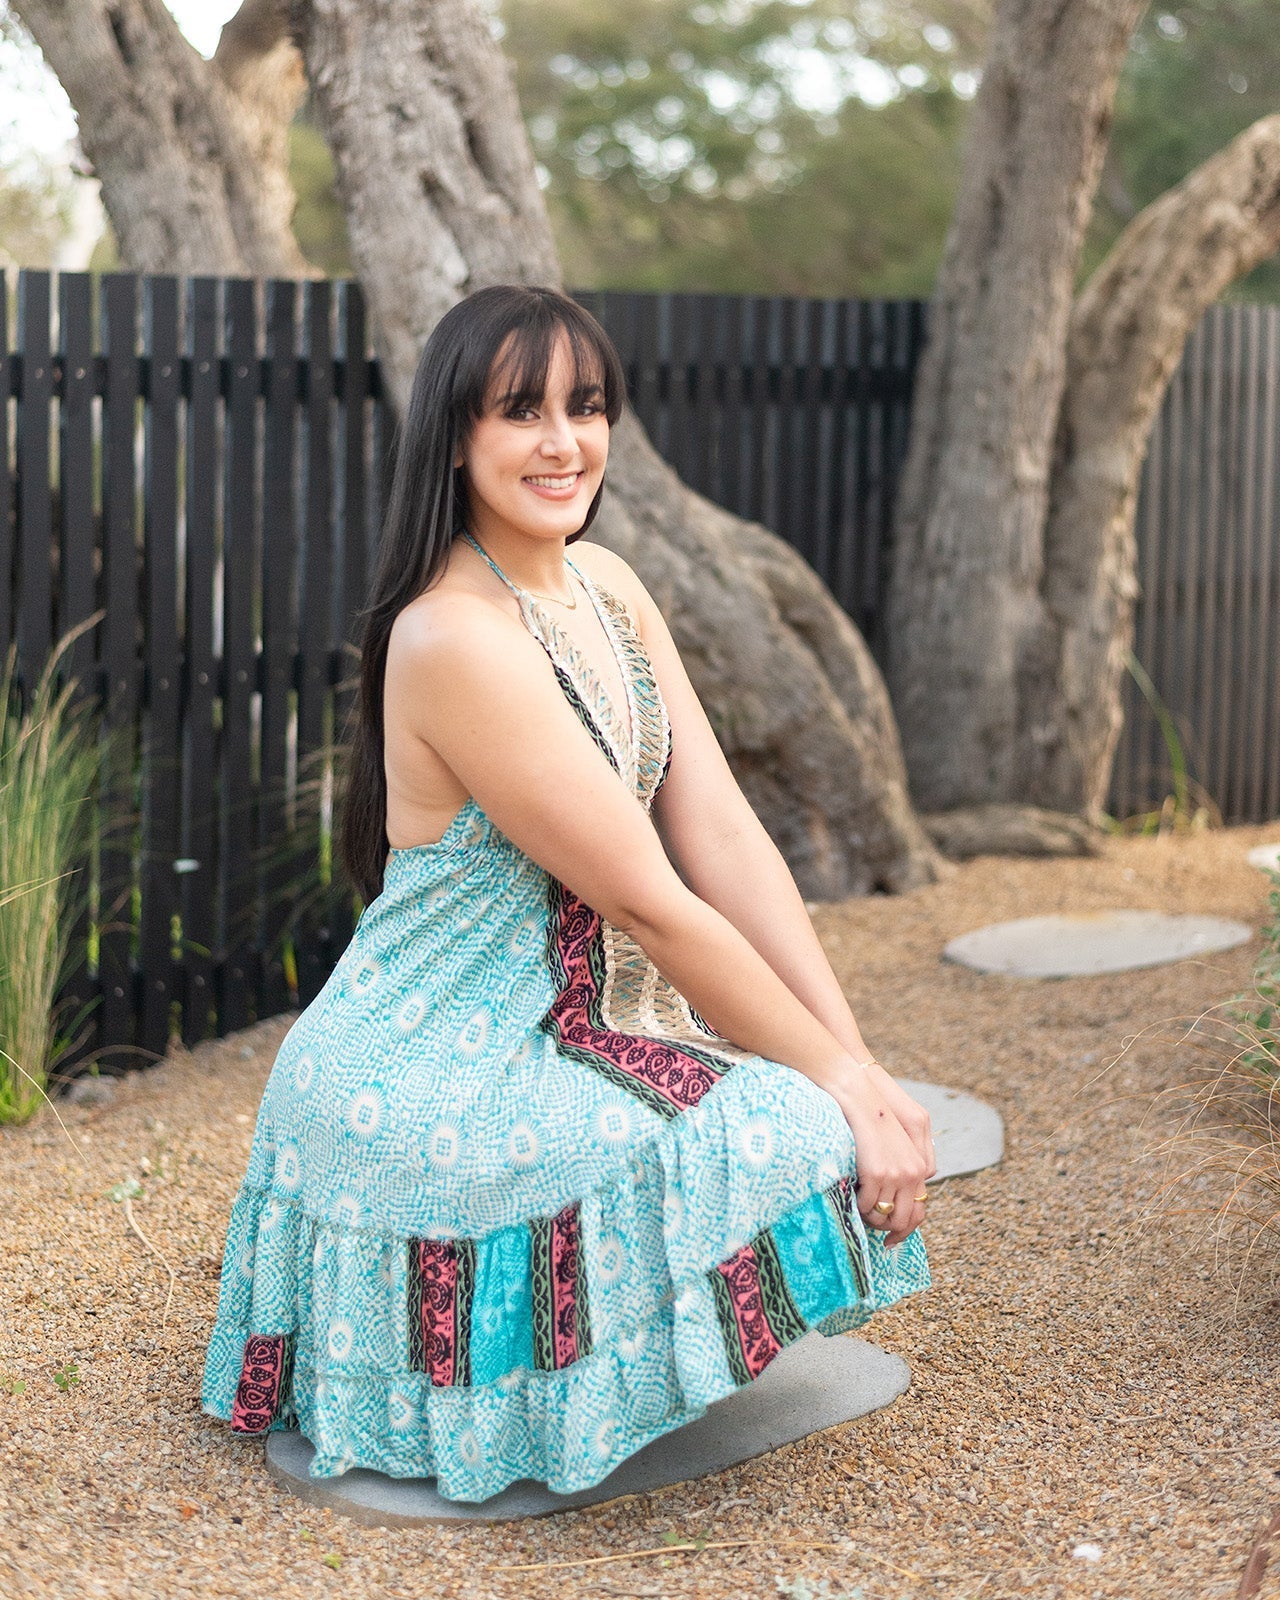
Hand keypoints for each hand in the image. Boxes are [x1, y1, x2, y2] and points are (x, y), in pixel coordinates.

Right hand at [819, 1060, 931, 1248]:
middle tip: (876, 1235)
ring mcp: (896, 1174)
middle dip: (890, 1231)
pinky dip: (857, 1207)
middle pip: (906, 1219)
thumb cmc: (873, 1109)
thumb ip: (907, 1159)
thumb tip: (902, 1185)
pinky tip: (851, 1197)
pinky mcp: (877, 1173)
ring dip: (870, 1219)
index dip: (906, 1227)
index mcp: (920, 1164)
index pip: (920, 1209)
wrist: (857, 1091)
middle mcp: (913, 1172)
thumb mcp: (902, 1134)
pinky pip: (867, 1205)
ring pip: (884, 1216)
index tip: (892, 1236)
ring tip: (859, 1213)